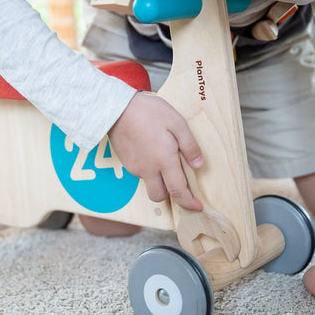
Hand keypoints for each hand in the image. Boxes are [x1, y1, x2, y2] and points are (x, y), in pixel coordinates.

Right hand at [108, 92, 203, 210]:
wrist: (116, 108)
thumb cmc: (148, 112)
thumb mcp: (177, 123)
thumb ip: (189, 146)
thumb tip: (199, 165)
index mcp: (164, 161)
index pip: (177, 192)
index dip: (188, 203)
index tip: (196, 206)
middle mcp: (148, 169)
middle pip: (159, 196)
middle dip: (171, 195)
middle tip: (180, 183)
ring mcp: (135, 167)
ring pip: (149, 185)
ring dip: (159, 182)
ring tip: (165, 161)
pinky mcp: (126, 162)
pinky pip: (140, 174)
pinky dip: (149, 170)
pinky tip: (152, 152)